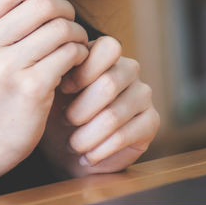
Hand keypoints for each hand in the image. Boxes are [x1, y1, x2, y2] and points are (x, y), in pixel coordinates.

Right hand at [0, 0, 89, 196]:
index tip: (46, 4)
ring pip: (60, 29)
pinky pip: (69, 54)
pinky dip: (78, 55)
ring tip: (72, 45)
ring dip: (75, 34)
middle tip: (67, 25)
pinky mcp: (31, 88)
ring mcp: (5, 68)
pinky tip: (73, 65)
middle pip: (42, 3)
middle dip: (64, 10)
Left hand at [40, 35, 159, 176]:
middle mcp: (130, 70)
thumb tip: (59, 63)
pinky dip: (99, 150)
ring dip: (86, 136)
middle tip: (65, 121)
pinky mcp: (151, 122)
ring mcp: (143, 95)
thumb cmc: (59, 111)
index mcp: (106, 54)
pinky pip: (124, 136)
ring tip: (73, 145)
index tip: (63, 89)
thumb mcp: (54, 89)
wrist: (69, 148)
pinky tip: (88, 156)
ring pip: (113, 115)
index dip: (84, 70)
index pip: (108, 48)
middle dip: (79, 110)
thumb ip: (60, 71)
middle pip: (109, 84)